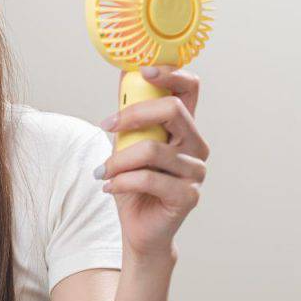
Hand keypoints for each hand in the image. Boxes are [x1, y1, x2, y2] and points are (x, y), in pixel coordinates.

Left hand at [97, 64, 208, 258]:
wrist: (140, 229)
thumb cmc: (134, 185)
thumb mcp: (127, 144)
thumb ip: (131, 113)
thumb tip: (124, 71)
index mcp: (184, 128)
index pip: (190, 88)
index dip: (171, 73)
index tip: (143, 71)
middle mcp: (196, 146)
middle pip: (173, 110)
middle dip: (132, 114)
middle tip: (106, 125)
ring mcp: (196, 171)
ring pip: (152, 149)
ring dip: (118, 160)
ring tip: (103, 171)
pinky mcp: (189, 196)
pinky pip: (148, 178)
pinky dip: (121, 181)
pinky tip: (109, 186)